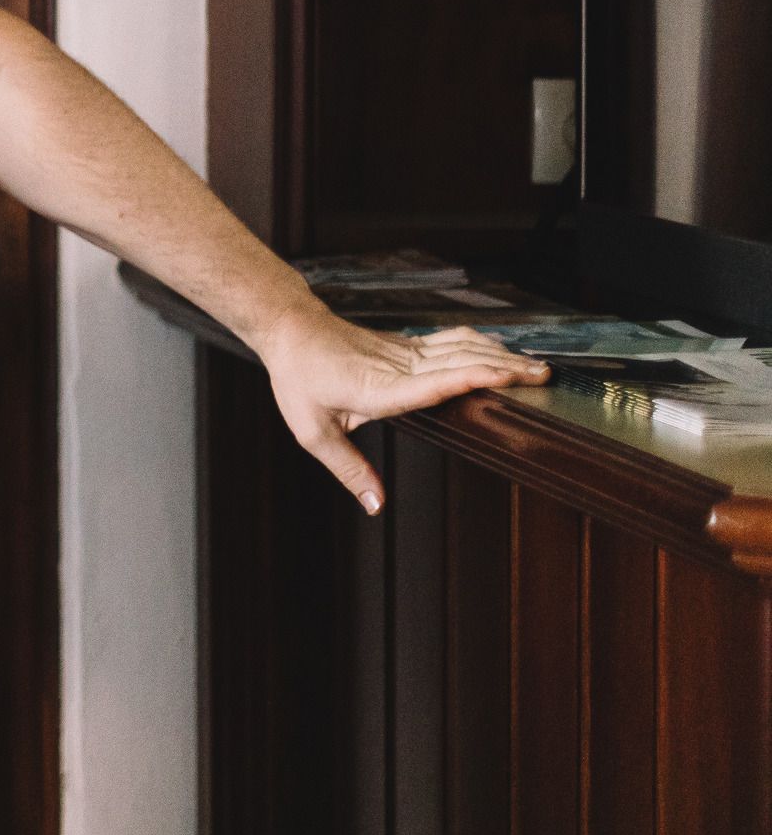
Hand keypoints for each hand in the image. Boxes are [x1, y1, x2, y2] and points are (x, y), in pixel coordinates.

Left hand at [255, 309, 549, 513]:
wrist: (289, 328)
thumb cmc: (298, 378)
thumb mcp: (312, 431)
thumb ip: (348, 469)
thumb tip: (376, 506)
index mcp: (378, 388)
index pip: (431, 383)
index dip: (469, 377)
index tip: (505, 376)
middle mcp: (397, 367)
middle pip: (458, 362)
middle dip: (504, 368)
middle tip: (545, 377)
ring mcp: (404, 352)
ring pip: (459, 348)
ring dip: (499, 354)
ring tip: (536, 367)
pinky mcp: (405, 345)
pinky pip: (449, 342)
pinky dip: (480, 344)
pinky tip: (500, 350)